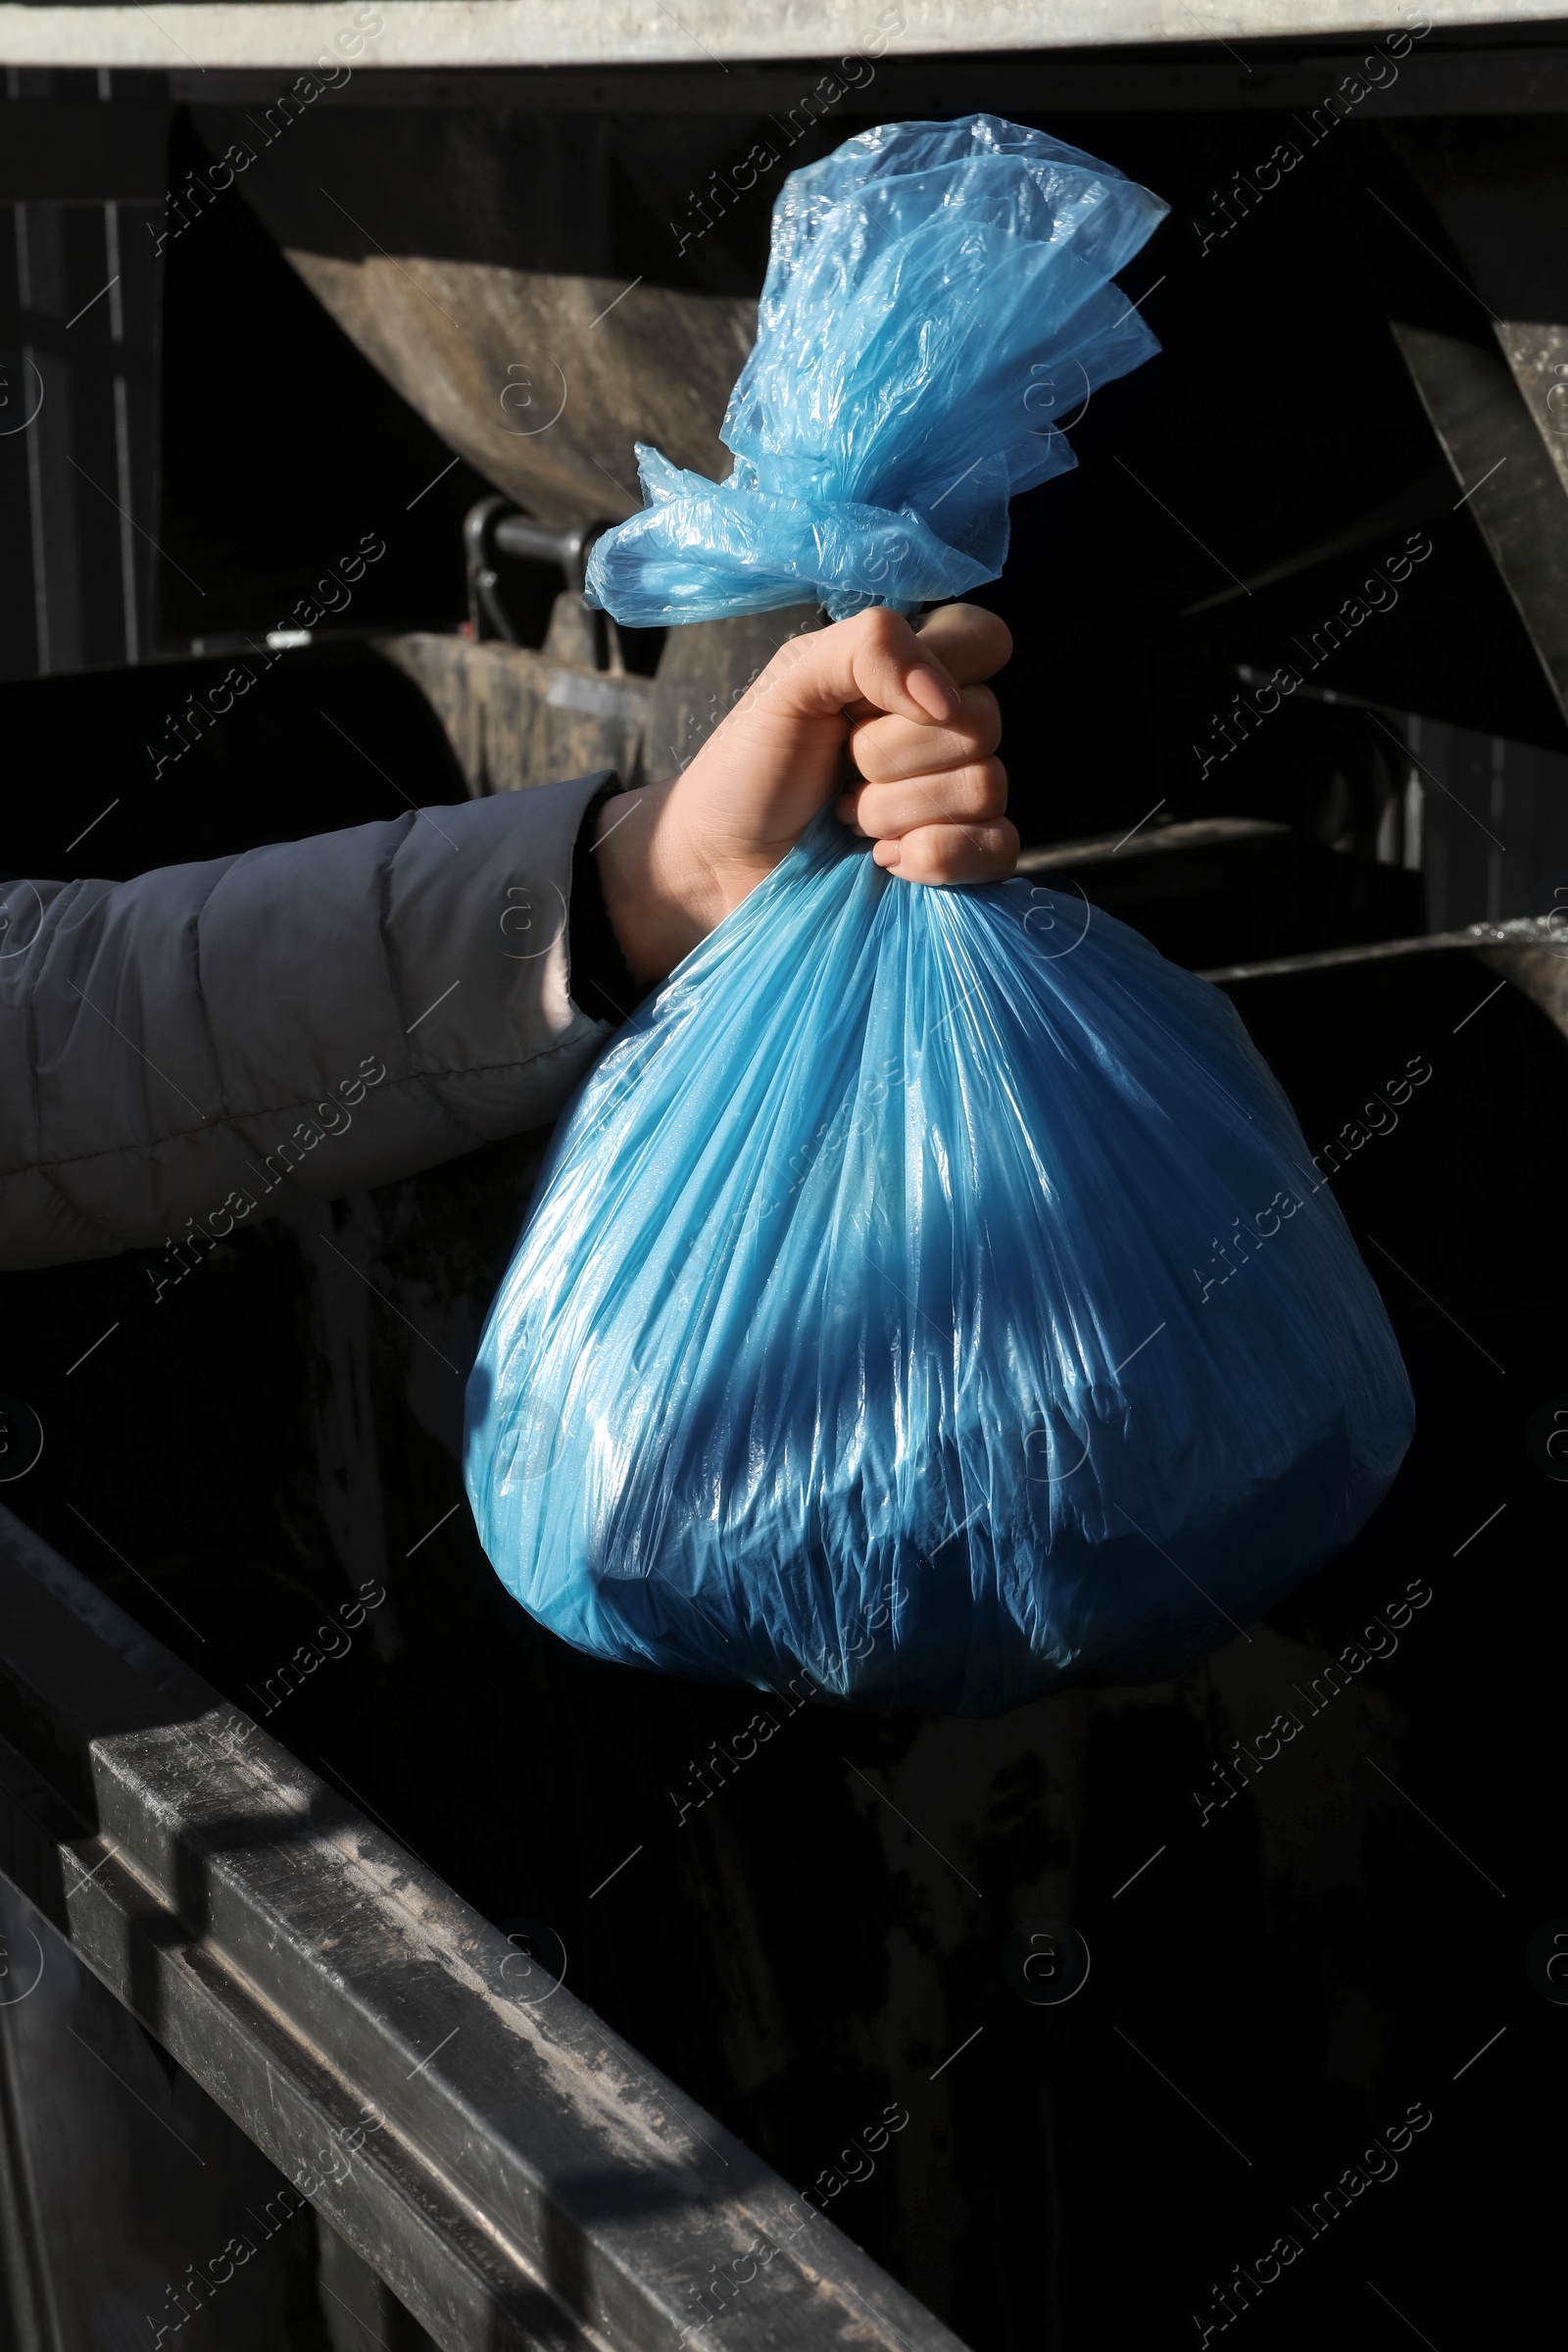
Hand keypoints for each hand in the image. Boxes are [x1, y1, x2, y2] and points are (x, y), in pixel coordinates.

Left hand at [593, 602, 1015, 980]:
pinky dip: (936, 857)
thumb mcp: (790, 683)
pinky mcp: (958, 863)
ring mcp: (955, 800)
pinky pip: (999, 849)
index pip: (985, 639)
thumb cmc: (748, 769)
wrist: (719, 862)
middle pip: (984, 721)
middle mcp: (943, 730)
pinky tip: (884, 860)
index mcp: (910, 673)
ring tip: (846, 818)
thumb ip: (865, 649)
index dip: (946, 666)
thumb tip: (942, 698)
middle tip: (840, 771)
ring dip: (895, 810)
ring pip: (985, 787)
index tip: (872, 702)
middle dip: (890, 754)